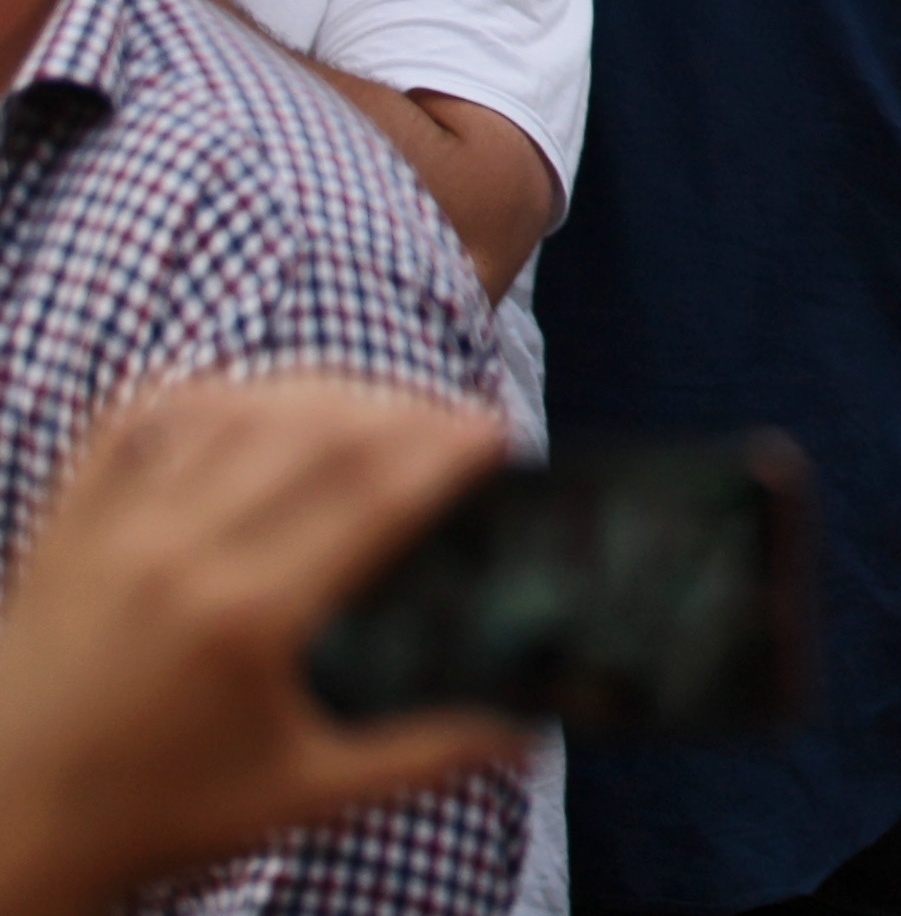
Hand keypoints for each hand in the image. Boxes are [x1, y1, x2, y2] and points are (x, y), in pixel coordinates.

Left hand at [0, 372, 526, 915]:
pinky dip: (210, 390)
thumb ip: (422, 757)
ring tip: (373, 405)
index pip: (375, 491)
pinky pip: (142, 416)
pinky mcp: (67, 522)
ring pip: (238, 407)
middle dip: (405, 408)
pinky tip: (255, 397)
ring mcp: (115, 528)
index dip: (449, 447)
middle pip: (319, 430)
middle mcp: (180, 553)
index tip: (498, 431)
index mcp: (248, 618)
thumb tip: (530, 732)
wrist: (2, 829)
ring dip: (320, 389)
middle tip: (453, 419)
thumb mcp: (298, 797)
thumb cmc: (149, 818)